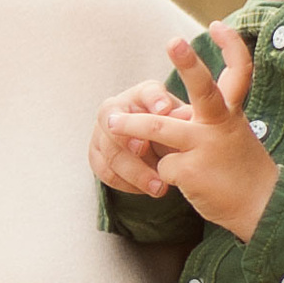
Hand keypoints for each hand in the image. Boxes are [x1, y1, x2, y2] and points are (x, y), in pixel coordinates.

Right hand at [90, 74, 185, 197]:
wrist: (159, 151)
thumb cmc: (175, 133)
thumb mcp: (186, 125)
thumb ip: (185, 121)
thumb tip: (187, 118)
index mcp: (144, 95)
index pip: (147, 92)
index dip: (154, 99)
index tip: (164, 110)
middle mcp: (117, 108)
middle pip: (114, 120)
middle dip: (129, 138)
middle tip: (145, 151)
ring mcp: (101, 131)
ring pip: (109, 151)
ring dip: (135, 172)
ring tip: (160, 187)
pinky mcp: (96, 154)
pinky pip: (104, 171)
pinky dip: (126, 183)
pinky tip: (146, 190)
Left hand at [110, 22, 276, 239]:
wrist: (260, 209)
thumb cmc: (240, 170)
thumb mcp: (228, 136)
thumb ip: (201, 123)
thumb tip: (162, 117)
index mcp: (231, 113)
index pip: (239, 72)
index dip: (231, 47)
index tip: (218, 26)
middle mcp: (221, 125)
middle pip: (205, 89)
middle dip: (189, 64)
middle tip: (174, 42)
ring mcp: (207, 147)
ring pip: (159, 128)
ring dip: (131, 127)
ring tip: (110, 124)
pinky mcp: (192, 172)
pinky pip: (162, 166)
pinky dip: (162, 174)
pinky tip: (179, 184)